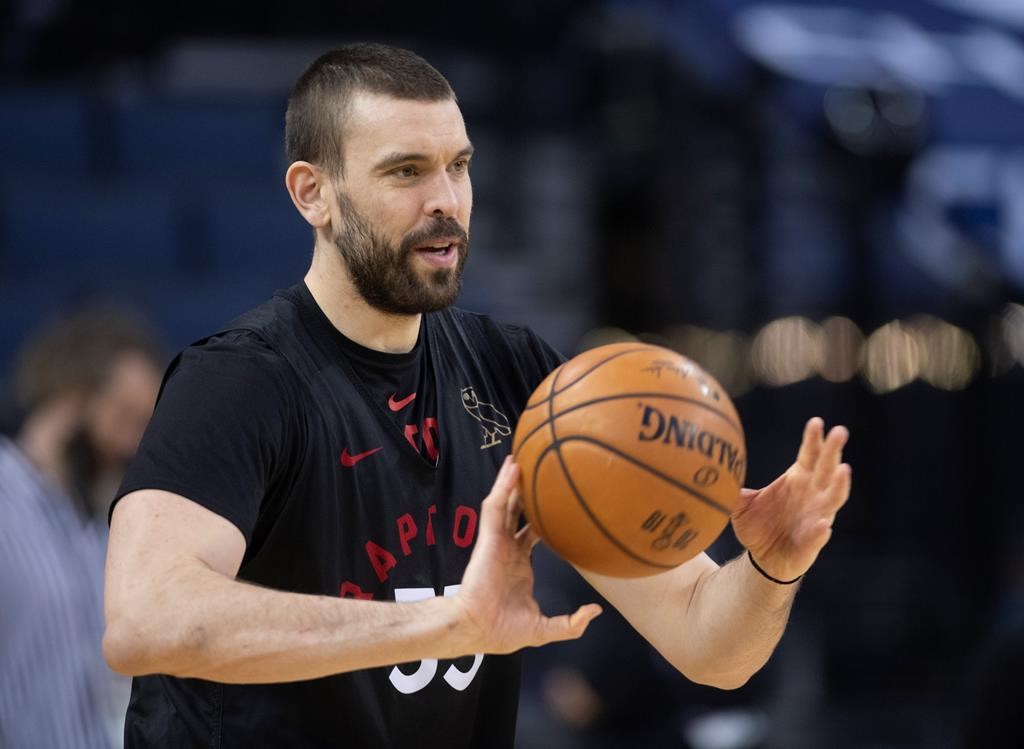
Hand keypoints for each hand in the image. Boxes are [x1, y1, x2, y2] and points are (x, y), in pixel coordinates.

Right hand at [452, 456, 601, 653]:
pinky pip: (495, 507)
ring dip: (510, 480)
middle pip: (517, 512)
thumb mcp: (544, 629)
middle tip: (537, 469)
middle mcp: (508, 548)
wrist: (481, 630)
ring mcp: (498, 541)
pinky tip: (512, 469)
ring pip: (505, 503)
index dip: (543, 516)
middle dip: (524, 491)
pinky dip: (502, 487)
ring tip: (519, 457)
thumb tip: (595, 612)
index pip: (532, 532)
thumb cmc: (504, 630)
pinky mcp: (489, 538)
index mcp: (520, 563)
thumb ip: (570, 623)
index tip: (557, 503)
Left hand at [731, 418, 850, 582]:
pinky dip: (821, 530)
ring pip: (833, 498)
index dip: (814, 439)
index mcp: (798, 479)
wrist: (763, 559)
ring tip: (843, 470)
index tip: (816, 422)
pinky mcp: (813, 542)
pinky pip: (819, 535)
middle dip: (834, 450)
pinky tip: (823, 524)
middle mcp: (813, 494)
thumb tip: (715, 468)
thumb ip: (733, 487)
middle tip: (840, 431)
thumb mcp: (740, 504)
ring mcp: (817, 517)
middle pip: (827, 468)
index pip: (810, 454)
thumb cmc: (757, 526)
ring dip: (840, 485)